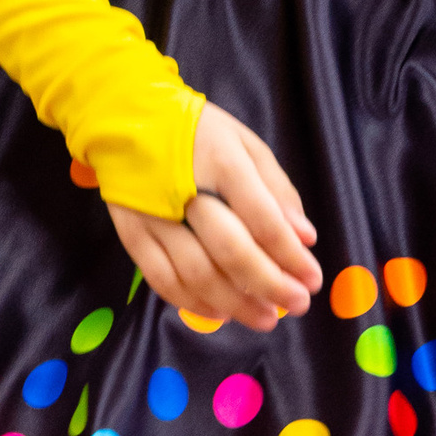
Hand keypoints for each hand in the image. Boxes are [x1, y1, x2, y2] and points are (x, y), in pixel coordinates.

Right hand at [105, 101, 320, 333]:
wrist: (123, 118)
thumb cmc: (197, 133)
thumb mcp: (245, 144)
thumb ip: (277, 189)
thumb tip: (304, 237)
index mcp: (221, 161)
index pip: (262, 219)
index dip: (290, 255)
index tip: (312, 279)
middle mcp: (185, 191)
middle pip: (230, 251)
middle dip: (268, 284)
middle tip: (297, 305)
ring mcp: (153, 215)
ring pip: (196, 273)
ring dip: (235, 303)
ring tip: (265, 317)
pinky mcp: (130, 233)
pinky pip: (161, 279)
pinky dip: (192, 303)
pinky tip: (220, 314)